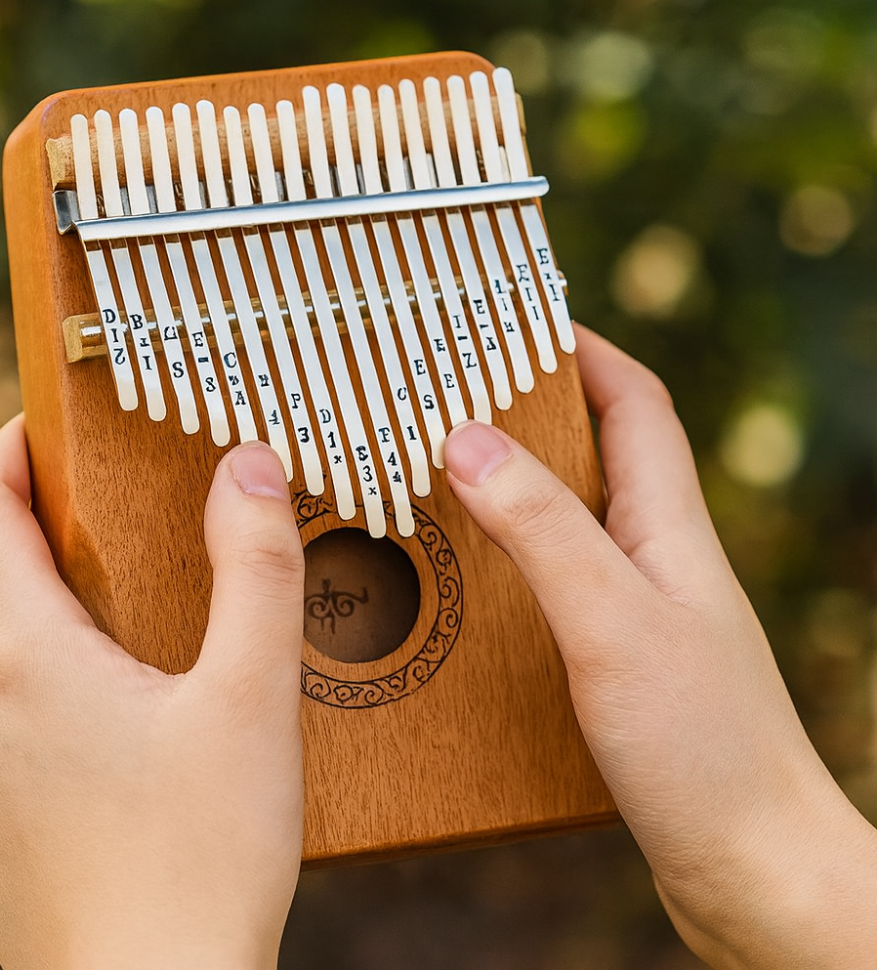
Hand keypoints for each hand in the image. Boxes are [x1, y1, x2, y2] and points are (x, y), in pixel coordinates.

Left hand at [0, 417, 304, 969]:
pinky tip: (137, 748)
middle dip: (72, 557)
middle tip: (154, 551)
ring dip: (74, 641)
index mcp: (26, 657)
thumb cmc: (205, 853)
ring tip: (161, 659)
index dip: (8, 453)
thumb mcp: (252, 694)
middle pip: (9, 593)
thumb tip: (247, 464)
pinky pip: (15, 736)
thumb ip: (255, 567)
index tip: (43, 425)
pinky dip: (64, 710)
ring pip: (15, 669)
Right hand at [444, 327, 876, 969]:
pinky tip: (464, 585)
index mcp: (669, 526)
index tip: (513, 321)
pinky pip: (555, 583)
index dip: (583, 349)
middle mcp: (657, 556)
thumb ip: (541, 528)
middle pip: (597, 452)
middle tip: (450, 400)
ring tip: (436, 482)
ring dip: (511, 491)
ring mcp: (639, 608)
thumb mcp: (609, 622)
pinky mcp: (617, 660)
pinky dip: (509, 563)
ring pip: (569, 520)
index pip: (636, 403)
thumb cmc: (702, 747)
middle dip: (531, 412)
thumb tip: (465, 439)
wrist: (753, 870)